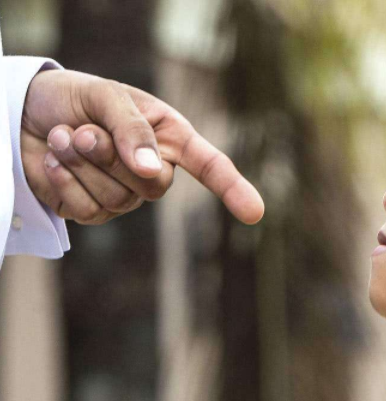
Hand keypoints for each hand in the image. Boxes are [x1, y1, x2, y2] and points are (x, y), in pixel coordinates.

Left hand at [21, 69, 264, 224]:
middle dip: (111, 156)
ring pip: (118, 200)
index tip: (255, 213)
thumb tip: (152, 172)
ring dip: (81, 165)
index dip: (233, 188)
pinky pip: (88, 211)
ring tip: (62, 136)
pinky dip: (64, 181)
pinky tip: (53, 160)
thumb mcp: (106, 97)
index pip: (210, 166)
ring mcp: (124, 195)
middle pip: (154, 186)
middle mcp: (153, 170)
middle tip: (81, 131)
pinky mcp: (93, 211)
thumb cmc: (74, 98)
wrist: (24, 113)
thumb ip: (133, 129)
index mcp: (169, 137)